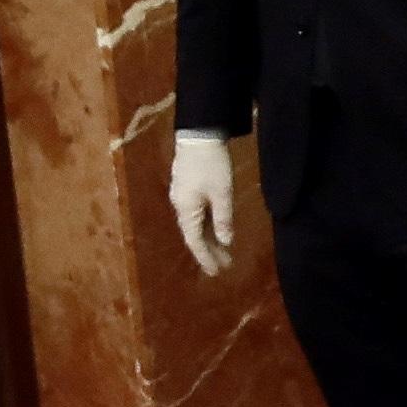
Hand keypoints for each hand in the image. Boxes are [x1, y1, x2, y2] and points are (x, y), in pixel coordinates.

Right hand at [168, 134, 239, 278]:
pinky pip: (196, 213)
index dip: (206, 258)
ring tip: (224, 250)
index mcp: (186, 210)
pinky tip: (217, 227)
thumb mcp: (222, 193)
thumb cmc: (212, 164)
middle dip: (209, 250)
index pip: (195, 241)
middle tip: (224, 265)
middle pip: (194, 234)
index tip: (216, 272)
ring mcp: (183, 196)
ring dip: (209, 237)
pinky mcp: (187, 186)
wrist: (199, 133)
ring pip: (196, 223)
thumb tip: (226, 242)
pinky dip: (207, 224)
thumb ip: (223, 219)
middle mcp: (181, 206)